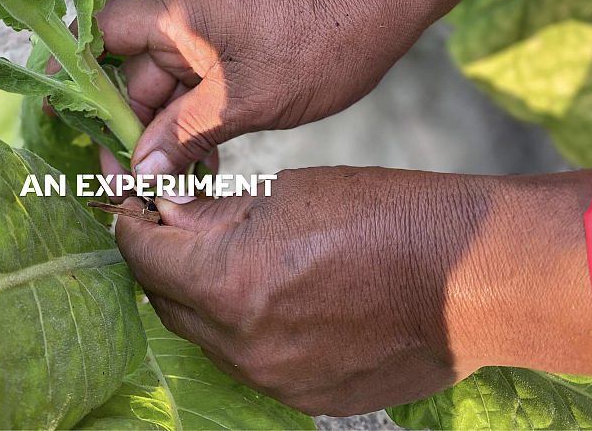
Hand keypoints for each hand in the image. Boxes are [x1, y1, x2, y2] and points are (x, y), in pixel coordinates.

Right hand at [49, 0, 497, 179]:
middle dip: (128, 130)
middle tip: (130, 184)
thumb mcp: (247, 99)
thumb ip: (186, 135)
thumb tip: (141, 171)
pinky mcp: (226, 53)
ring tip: (170, 184)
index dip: (74, 74)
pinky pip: (192, 93)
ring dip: (163, 137)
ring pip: (162, 92)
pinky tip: (200, 166)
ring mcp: (204, 37)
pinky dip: (190, 127)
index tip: (60, 118)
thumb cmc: (321, 41)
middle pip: (128, 76)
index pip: (99, 34)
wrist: (380, 11)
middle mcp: (180, 22)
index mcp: (174, 16)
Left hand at [115, 168, 591, 414]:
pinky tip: (266, 298)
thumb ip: (212, 212)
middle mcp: (241, 344)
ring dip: (199, 297)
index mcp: (228, 284)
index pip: (143, 255)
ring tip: (225, 260)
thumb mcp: (285, 194)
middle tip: (169, 225)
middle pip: (165, 300)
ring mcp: (272, 379)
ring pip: (204, 336)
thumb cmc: (384, 216)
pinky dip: (240, 329)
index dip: (127, 222)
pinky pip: (247, 361)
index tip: (123, 201)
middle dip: (160, 260)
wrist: (468, 279)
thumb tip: (165, 209)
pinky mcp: (302, 397)